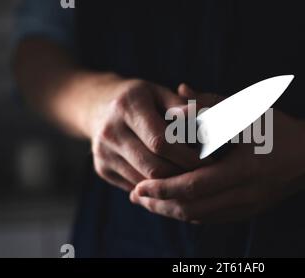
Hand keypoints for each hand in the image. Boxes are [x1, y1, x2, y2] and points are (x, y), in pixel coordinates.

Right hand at [88, 79, 202, 190]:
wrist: (96, 105)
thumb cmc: (138, 98)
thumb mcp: (158, 92)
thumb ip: (180, 106)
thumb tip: (203, 117)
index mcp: (127, 107)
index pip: (161, 141)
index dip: (187, 155)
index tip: (208, 159)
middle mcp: (110, 132)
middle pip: (153, 167)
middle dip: (183, 174)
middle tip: (204, 174)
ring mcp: (103, 154)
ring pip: (145, 183)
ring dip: (171, 184)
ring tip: (191, 177)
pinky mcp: (102, 169)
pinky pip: (135, 186)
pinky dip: (156, 187)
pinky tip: (172, 180)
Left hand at [130, 85, 304, 222]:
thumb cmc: (280, 130)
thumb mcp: (249, 111)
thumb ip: (212, 103)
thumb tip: (178, 95)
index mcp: (245, 169)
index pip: (195, 188)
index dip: (164, 189)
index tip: (139, 186)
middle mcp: (246, 194)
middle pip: (193, 210)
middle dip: (161, 205)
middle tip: (136, 197)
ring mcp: (249, 207)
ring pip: (201, 218)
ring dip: (172, 212)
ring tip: (149, 202)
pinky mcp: (249, 211)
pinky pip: (213, 219)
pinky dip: (189, 213)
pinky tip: (175, 204)